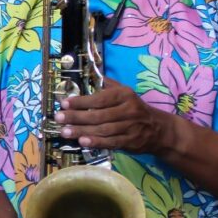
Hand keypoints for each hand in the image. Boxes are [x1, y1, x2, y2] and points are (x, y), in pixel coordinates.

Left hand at [56, 78, 171, 154]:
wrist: (158, 129)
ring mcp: (130, 127)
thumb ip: (108, 85)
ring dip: (82, 131)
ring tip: (65, 131)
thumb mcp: (125, 93)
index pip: (100, 98)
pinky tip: (82, 142)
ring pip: (102, 129)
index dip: (81, 101)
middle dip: (76, 117)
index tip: (64, 103)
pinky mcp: (130, 142)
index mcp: (124, 95)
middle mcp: (128, 110)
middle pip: (98, 115)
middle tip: (59, 118)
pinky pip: (111, 142)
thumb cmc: (135, 108)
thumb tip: (91, 75)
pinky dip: (96, 142)